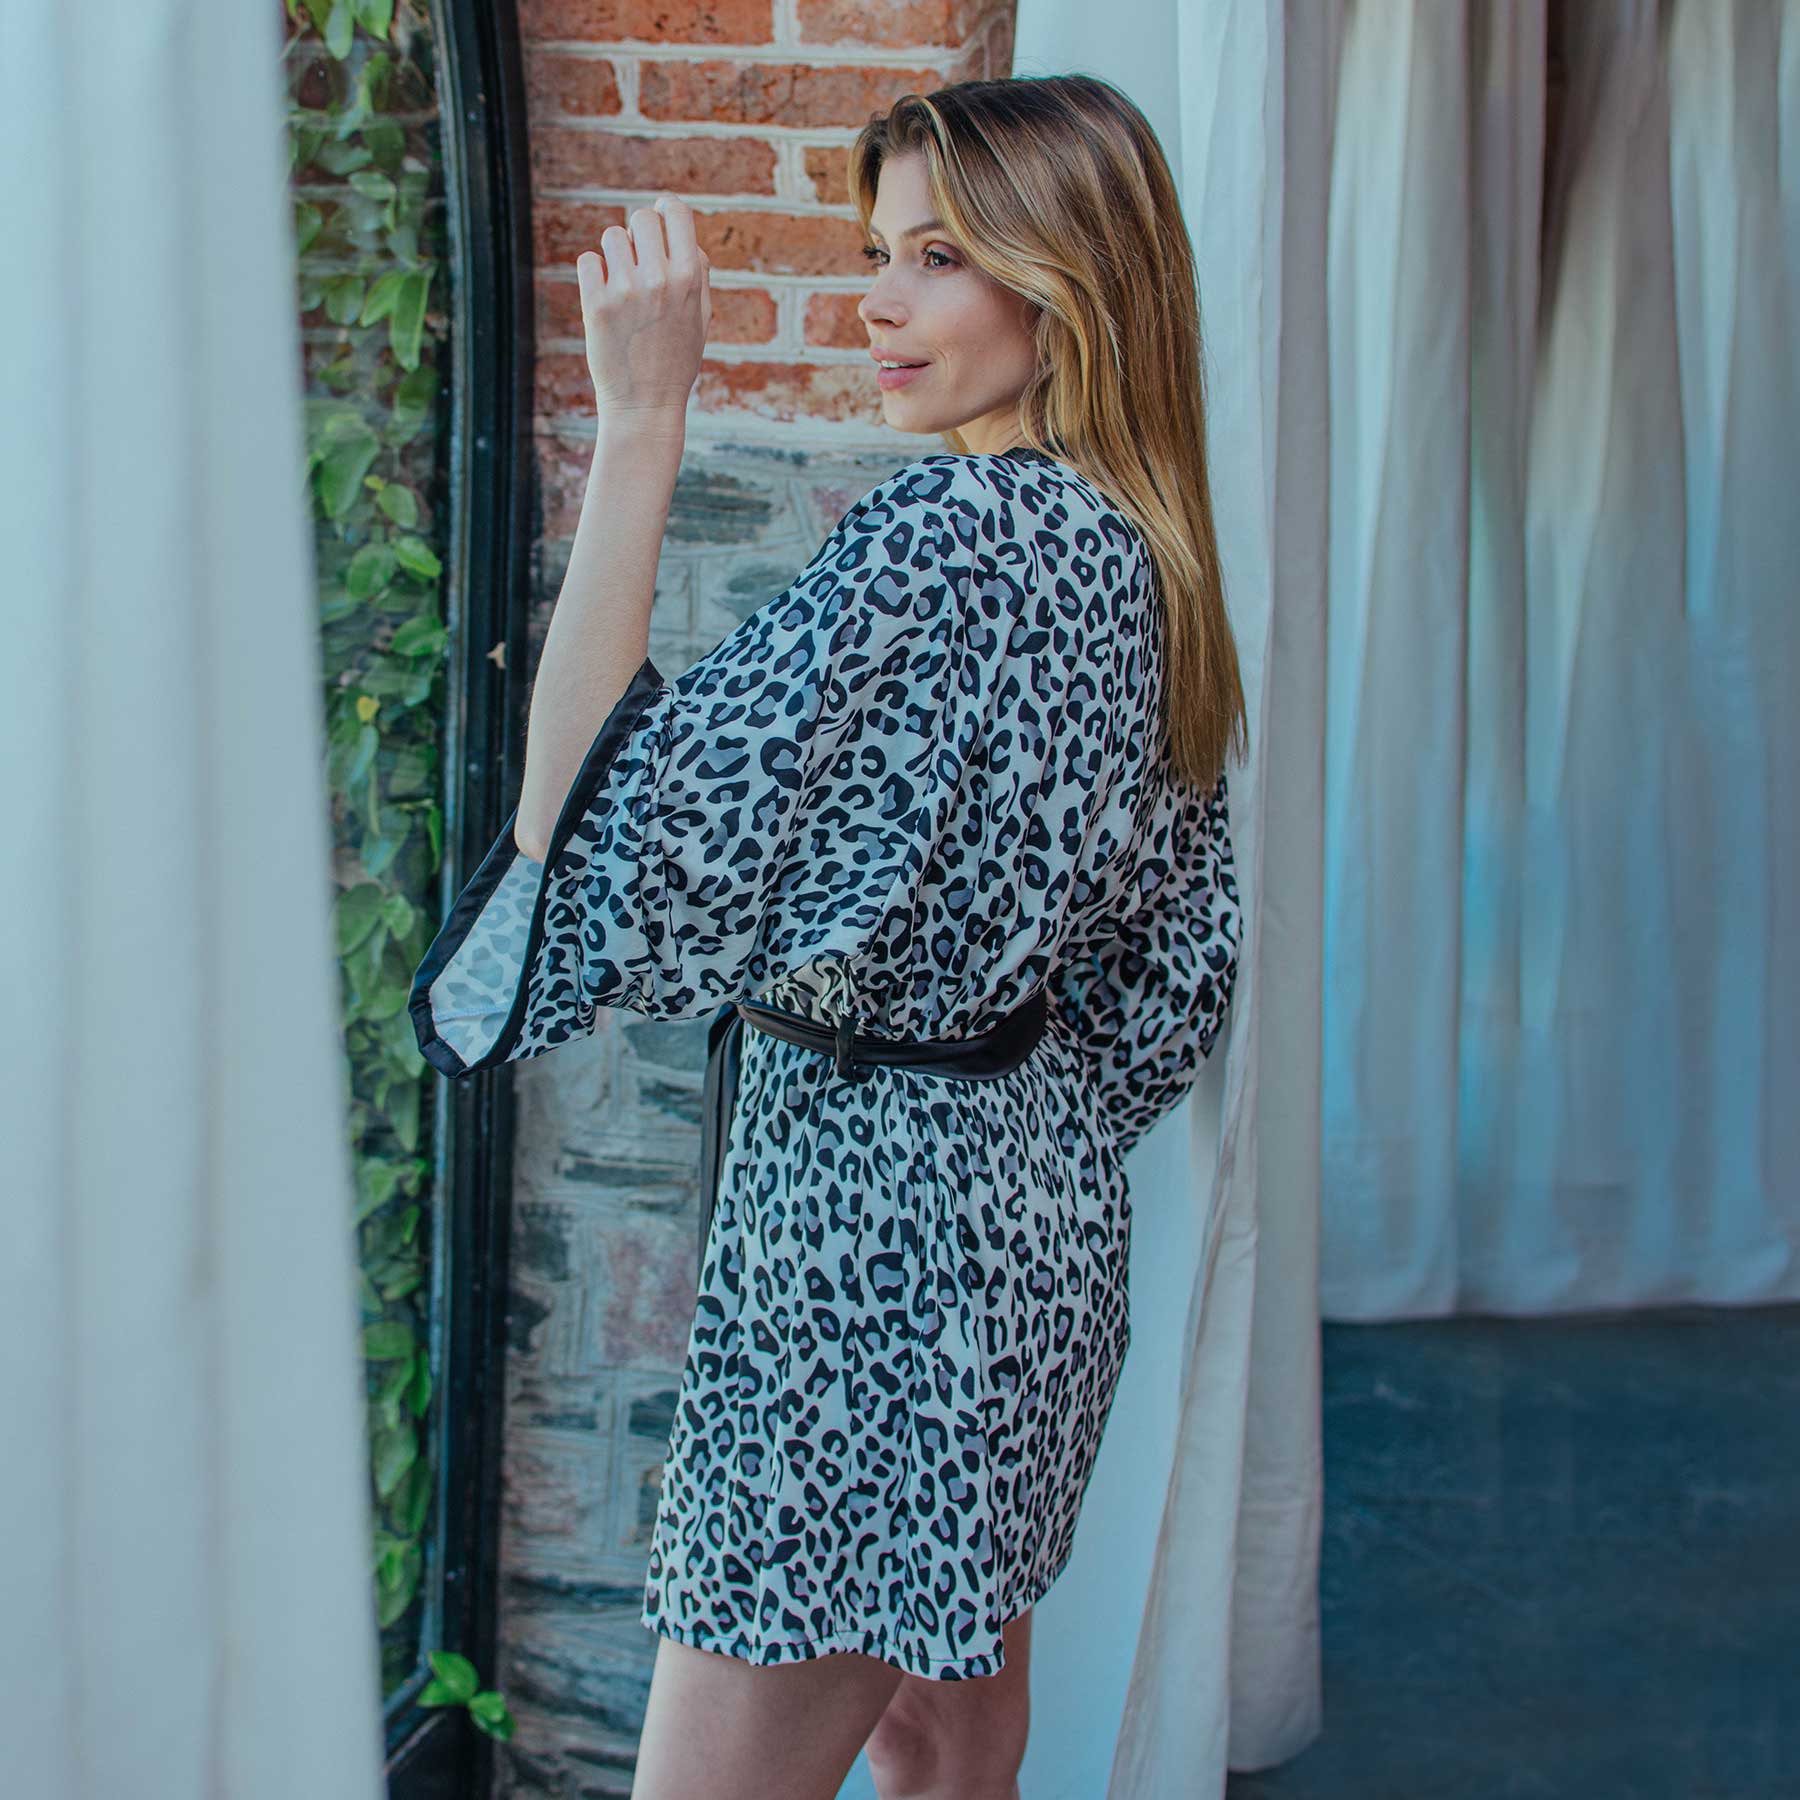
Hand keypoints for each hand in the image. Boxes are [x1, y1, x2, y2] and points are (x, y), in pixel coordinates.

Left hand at [577, 193, 711, 426]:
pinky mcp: (596, 305)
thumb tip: (682, 231)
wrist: (646, 405)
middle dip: (638, 234)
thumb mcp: (701, 316)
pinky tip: (605, 299)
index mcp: (689, 278)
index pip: (676, 212)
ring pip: (611, 237)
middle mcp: (658, 279)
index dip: (666, 209)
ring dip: (615, 255)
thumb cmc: (676, 360)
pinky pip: (588, 261)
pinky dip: (594, 274)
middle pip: (641, 218)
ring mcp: (625, 291)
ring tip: (622, 287)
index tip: (660, 217)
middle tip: (638, 261)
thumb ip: (696, 271)